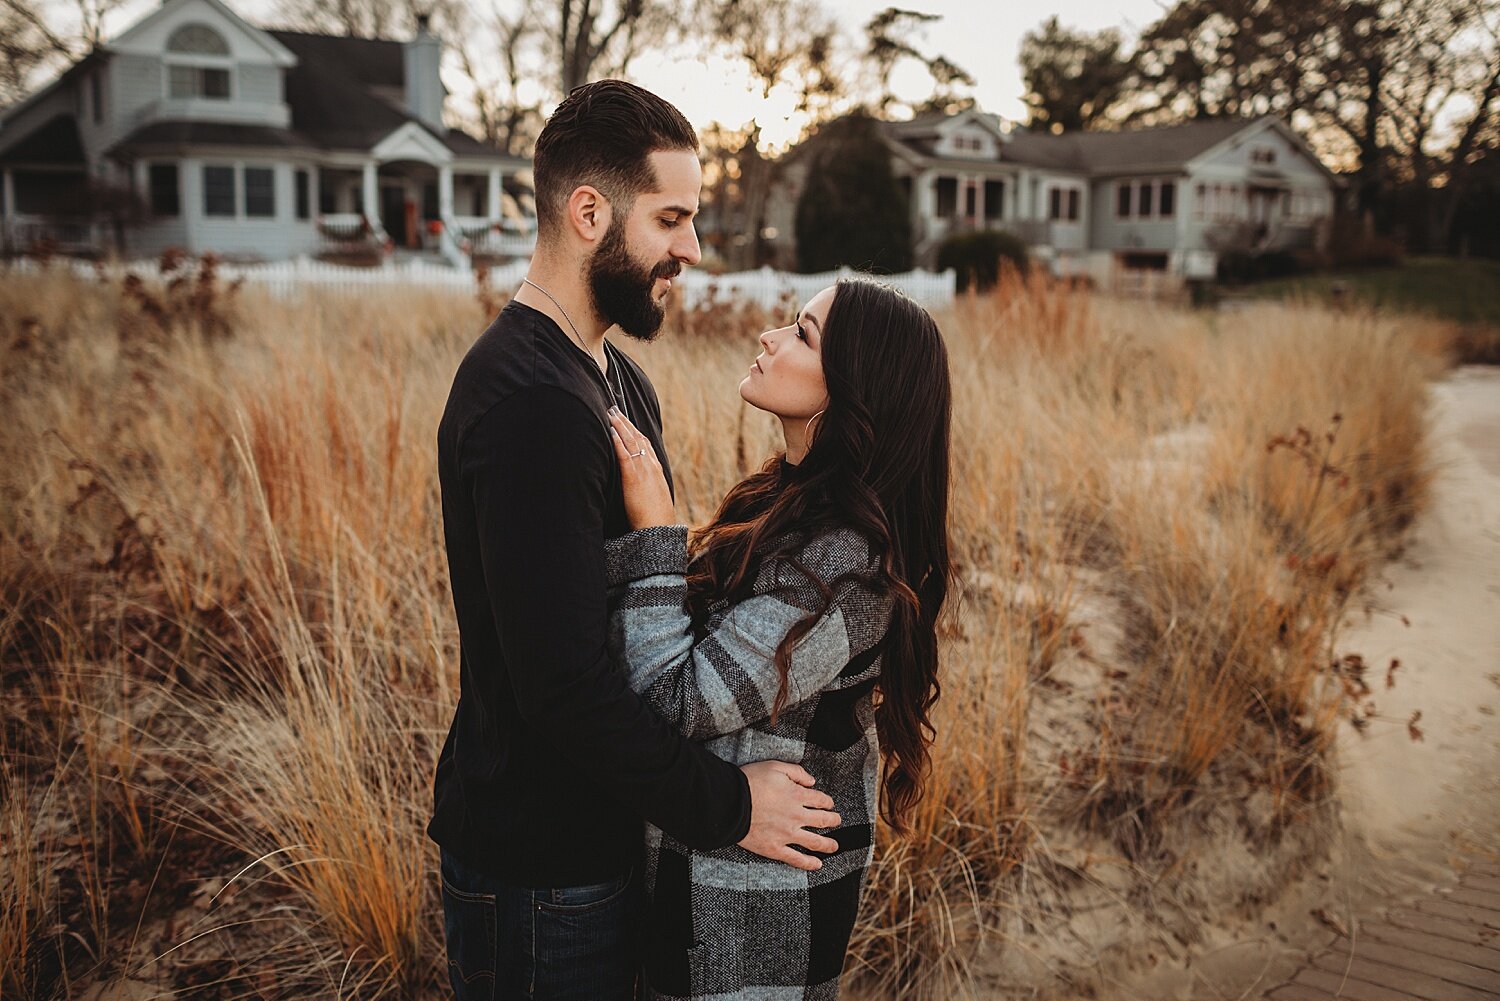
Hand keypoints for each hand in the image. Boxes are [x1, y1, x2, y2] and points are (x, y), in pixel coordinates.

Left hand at [607, 408, 675, 529]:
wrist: (658, 529)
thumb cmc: (654, 519)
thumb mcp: (654, 498)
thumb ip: (647, 487)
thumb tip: (640, 486)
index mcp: (656, 470)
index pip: (646, 444)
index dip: (636, 431)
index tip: (627, 422)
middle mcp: (651, 466)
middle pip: (638, 438)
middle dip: (626, 423)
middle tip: (615, 409)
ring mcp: (643, 470)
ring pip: (631, 441)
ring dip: (620, 425)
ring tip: (610, 413)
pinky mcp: (633, 477)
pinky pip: (624, 454)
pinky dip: (618, 441)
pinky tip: (610, 431)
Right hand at [738, 761, 841, 870]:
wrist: (730, 803)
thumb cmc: (750, 782)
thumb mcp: (775, 767)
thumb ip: (797, 772)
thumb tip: (812, 781)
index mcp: (797, 795)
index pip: (821, 800)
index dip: (828, 802)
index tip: (829, 804)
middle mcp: (796, 816)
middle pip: (822, 821)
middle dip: (833, 821)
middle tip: (836, 821)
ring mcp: (787, 834)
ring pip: (815, 842)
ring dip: (828, 844)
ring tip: (834, 846)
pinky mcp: (775, 848)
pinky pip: (796, 859)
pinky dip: (809, 863)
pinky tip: (817, 864)